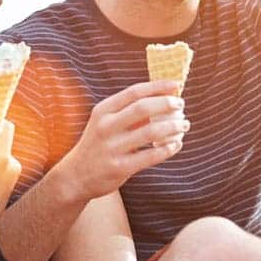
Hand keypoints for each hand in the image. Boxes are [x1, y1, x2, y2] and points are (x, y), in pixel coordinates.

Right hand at [58, 80, 189, 203]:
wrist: (76, 176)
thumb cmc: (98, 144)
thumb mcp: (105, 123)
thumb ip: (128, 111)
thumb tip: (162, 99)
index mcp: (103, 111)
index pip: (134, 92)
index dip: (157, 87)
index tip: (175, 85)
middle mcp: (106, 126)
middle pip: (143, 108)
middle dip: (166, 104)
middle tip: (181, 105)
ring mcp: (112, 148)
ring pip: (151, 132)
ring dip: (172, 126)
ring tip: (184, 125)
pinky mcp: (120, 167)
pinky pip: (151, 155)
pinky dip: (168, 148)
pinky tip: (176, 144)